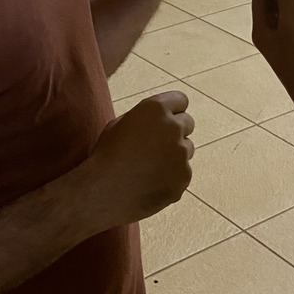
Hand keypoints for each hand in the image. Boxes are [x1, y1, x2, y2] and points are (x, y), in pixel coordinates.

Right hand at [85, 91, 194, 226]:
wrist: (105, 193)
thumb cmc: (107, 156)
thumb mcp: (119, 124)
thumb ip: (144, 118)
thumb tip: (157, 120)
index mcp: (155, 109)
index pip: (180, 99)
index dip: (174, 109)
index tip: (169, 117)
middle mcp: (173, 127)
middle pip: (188, 123)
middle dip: (177, 130)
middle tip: (159, 143)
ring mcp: (181, 152)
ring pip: (187, 149)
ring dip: (175, 154)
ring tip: (150, 166)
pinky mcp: (184, 176)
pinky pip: (182, 172)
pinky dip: (172, 176)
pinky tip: (151, 183)